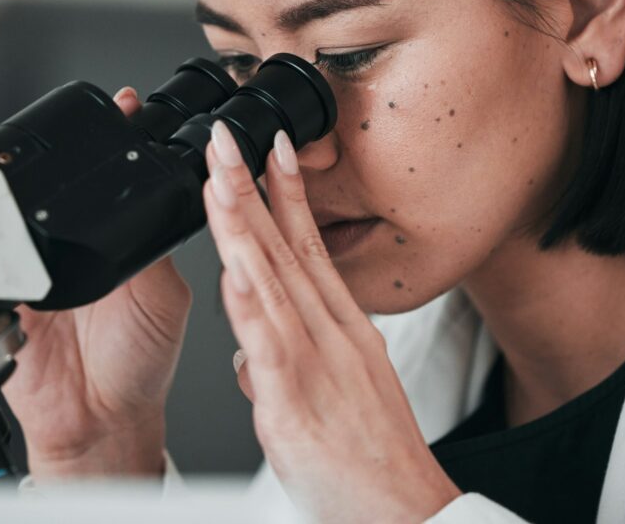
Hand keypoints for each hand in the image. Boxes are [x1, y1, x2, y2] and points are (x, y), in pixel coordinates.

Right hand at [2, 87, 191, 478]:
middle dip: (73, 152)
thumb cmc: (140, 361)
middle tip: (88, 125)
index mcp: (125, 241)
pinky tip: (6, 228)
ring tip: (44, 165)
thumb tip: (143, 197)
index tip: (125, 105)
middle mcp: (82, 244)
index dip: (122, 139)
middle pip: (69, 184)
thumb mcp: (161, 294)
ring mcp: (40, 263)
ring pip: (24, 208)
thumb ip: (149, 249)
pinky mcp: (3, 288)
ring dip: (29, 187)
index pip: (121, 178)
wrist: (97, 419)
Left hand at [202, 121, 461, 523]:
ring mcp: (315, 364)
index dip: (287, 194)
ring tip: (218, 175)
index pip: (308, 247)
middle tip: (226, 139)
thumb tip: (246, 354)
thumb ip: (288, 365)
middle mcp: (331, 335)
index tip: (272, 149)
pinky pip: (267, 344)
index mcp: (342, 329)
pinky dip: (248, 301)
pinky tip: (231, 266)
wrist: (406, 514)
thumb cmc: (372, 462)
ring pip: (270, 280)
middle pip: (284, 249)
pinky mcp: (295, 403)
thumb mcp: (338, 395)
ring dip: (241, 224)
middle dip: (251, 188)